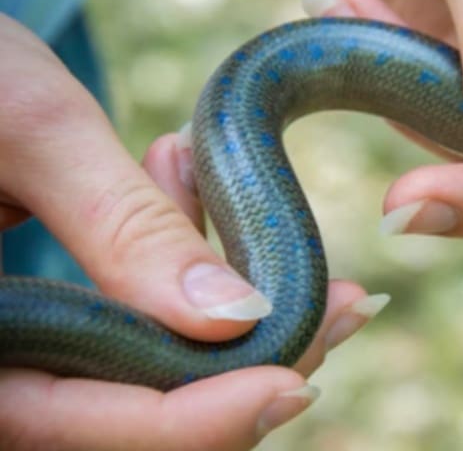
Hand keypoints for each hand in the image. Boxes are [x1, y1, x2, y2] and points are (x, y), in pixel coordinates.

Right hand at [0, 13, 380, 449]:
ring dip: (226, 316)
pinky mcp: (44, 319)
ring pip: (144, 380)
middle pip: (136, 421)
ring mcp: (19, 352)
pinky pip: (128, 331)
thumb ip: (121, 226)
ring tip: (244, 209)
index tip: (300, 379)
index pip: (88, 424)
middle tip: (346, 305)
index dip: (206, 418)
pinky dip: (182, 281)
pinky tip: (194, 193)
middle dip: (249, 368)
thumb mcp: (23, 126)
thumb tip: (235, 318)